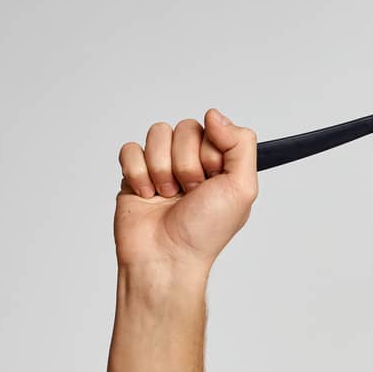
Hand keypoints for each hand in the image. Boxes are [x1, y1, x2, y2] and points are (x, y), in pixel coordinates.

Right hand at [114, 109, 257, 272]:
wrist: (166, 256)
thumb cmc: (205, 232)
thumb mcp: (242, 188)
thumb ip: (241, 145)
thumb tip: (215, 115)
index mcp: (220, 164)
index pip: (214, 127)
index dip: (210, 152)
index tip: (212, 178)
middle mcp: (192, 162)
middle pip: (184, 127)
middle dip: (186, 163)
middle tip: (190, 191)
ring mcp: (162, 166)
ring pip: (157, 134)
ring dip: (162, 168)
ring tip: (168, 195)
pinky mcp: (135, 173)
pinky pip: (130, 149)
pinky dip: (138, 173)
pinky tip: (147, 194)